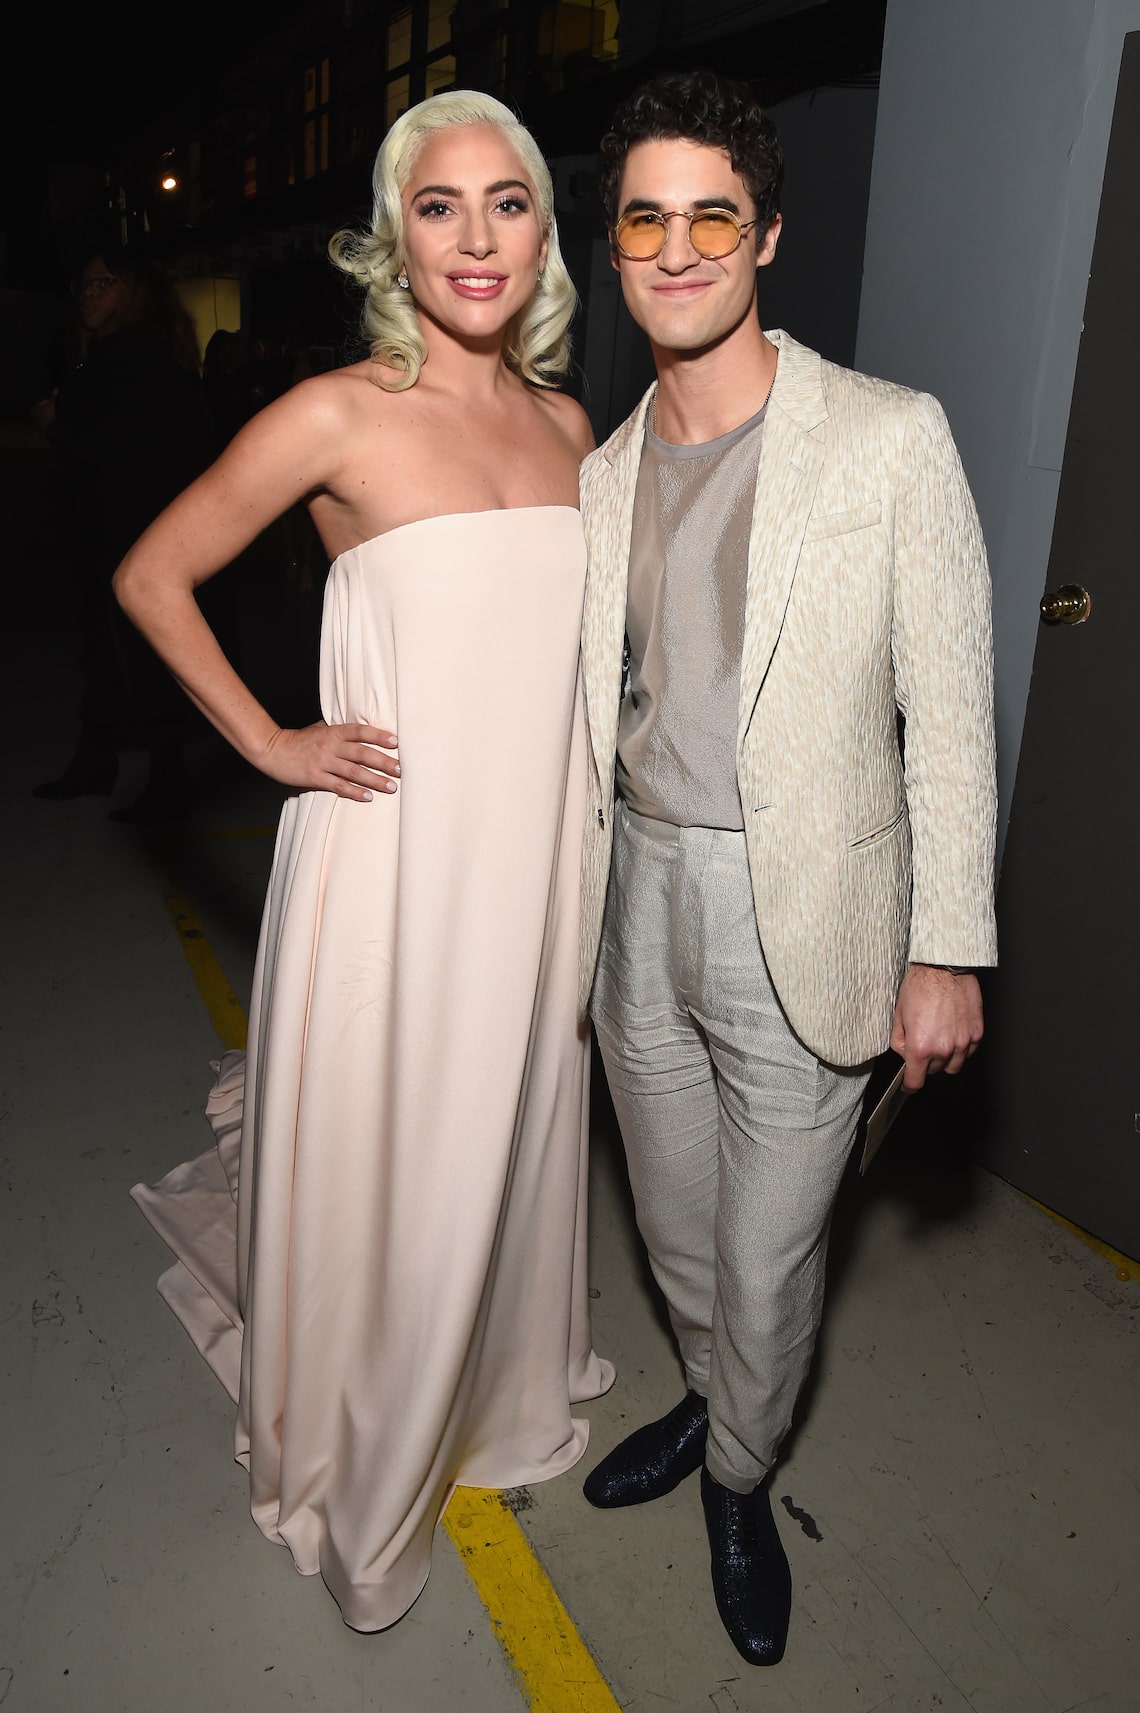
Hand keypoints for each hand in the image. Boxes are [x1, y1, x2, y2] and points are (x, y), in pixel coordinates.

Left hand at [30, 394, 55, 434]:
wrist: (49, 430)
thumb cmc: (49, 415)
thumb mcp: (52, 404)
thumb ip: (53, 396)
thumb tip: (56, 388)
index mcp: (34, 408)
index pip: (44, 403)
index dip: (50, 403)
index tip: (55, 405)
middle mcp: (33, 415)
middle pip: (44, 410)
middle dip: (49, 410)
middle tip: (56, 411)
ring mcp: (36, 423)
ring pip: (45, 417)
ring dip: (49, 417)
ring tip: (55, 417)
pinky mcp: (40, 429)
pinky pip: (46, 424)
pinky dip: (49, 423)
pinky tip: (53, 424)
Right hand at [261, 722, 398, 800]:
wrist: (272, 750)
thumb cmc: (298, 740)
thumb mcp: (319, 729)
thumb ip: (339, 731)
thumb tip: (361, 731)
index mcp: (332, 732)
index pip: (360, 731)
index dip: (378, 735)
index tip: (396, 742)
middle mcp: (330, 745)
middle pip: (362, 752)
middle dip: (384, 761)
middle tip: (401, 769)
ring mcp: (322, 762)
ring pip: (354, 771)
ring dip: (374, 779)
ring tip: (391, 787)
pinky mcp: (314, 777)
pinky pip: (338, 785)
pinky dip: (354, 791)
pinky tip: (368, 797)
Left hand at [889, 963, 982, 1091]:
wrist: (944, 967)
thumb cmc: (921, 985)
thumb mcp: (898, 1014)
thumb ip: (899, 1040)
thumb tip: (904, 1053)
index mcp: (920, 1047)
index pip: (916, 1081)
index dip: (910, 1085)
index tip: (909, 1085)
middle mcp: (943, 1049)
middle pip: (934, 1071)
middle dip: (925, 1062)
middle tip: (922, 1042)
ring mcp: (963, 1042)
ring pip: (953, 1065)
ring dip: (945, 1058)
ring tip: (939, 1037)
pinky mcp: (976, 1033)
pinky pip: (969, 1051)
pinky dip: (961, 1047)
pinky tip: (953, 1031)